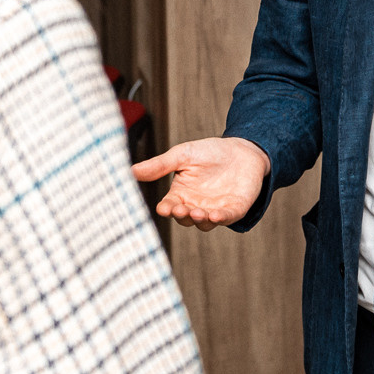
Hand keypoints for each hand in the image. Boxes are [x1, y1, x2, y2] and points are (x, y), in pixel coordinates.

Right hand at [133, 137, 270, 231]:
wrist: (242, 150)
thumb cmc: (209, 152)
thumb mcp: (182, 155)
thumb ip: (160, 165)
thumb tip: (131, 170)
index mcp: (180, 194)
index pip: (169, 206)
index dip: (166, 209)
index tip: (163, 208)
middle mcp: (195, 205)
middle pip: (184, 218)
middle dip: (181, 216)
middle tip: (180, 209)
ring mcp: (214, 209)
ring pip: (203, 223)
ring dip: (199, 219)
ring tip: (197, 212)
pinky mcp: (234, 209)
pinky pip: (226, 218)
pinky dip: (220, 218)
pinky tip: (215, 215)